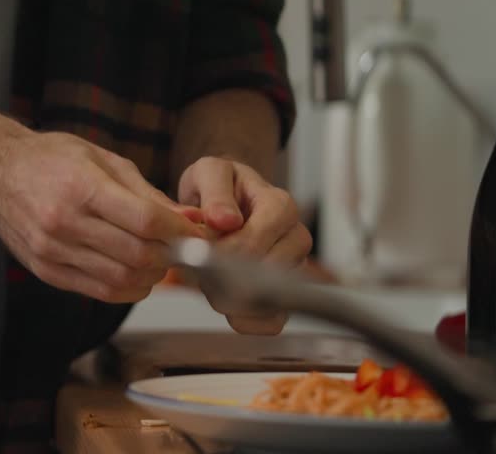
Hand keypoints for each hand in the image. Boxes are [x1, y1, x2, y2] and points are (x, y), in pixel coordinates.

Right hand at [0, 125, 206, 303]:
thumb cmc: (50, 159)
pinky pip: (99, 291)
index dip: (180, 231)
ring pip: (121, 279)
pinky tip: (135, 273)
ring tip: (158, 259)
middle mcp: (63, 222)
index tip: (197, 232)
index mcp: (80, 187)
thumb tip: (189, 218)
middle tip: (182, 248)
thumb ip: (145, 193)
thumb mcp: (101, 159)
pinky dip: (127, 287)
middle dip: (171, 255)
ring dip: (152, 275)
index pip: (145, 220)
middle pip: (138, 254)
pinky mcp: (45, 270)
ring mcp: (51, 250)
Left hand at [179, 156, 311, 334]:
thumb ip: (215, 193)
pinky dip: (246, 319)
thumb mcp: (209, 174)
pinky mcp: (286, 294)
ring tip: (210, 282)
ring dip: (233, 298)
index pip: (260, 237)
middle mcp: (295, 237)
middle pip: (267, 271)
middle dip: (227, 276)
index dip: (227, 250)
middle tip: (200, 271)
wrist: (220, 202)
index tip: (203, 252)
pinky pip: (274, 321)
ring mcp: (295, 267)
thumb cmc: (218, 187)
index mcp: (280, 205)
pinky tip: (226, 304)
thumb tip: (225, 219)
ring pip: (271, 299)